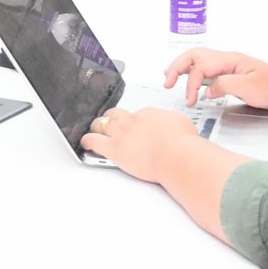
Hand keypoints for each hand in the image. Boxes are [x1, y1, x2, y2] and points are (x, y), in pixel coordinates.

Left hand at [78, 107, 196, 182]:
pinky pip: (93, 140)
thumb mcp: (181, 123)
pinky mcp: (114, 148)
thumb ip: (172, 122)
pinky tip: (85, 143)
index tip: (133, 128)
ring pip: (101, 123)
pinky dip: (87, 141)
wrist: (176, 154)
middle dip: (110, 118)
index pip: (134, 114)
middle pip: (114, 114)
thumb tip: (173, 125)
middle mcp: (132, 120)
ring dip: (97, 127)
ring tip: (94, 131)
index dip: (132, 121)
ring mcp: (121, 133)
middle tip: (109, 124)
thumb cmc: (182, 143)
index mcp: (148, 114)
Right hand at [166, 49, 267, 109]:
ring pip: (197, 60)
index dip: (192, 83)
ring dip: (182, 67)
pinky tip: (186, 79)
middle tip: (167, 82)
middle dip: (177, 67)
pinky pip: (204, 68)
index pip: (202, 67)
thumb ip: (226, 85)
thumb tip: (208, 89)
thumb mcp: (251, 88)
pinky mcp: (228, 73)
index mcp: (231, 60)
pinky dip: (191, 72)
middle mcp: (227, 59)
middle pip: (194, 56)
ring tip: (169, 77)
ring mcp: (227, 65)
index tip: (189, 99)